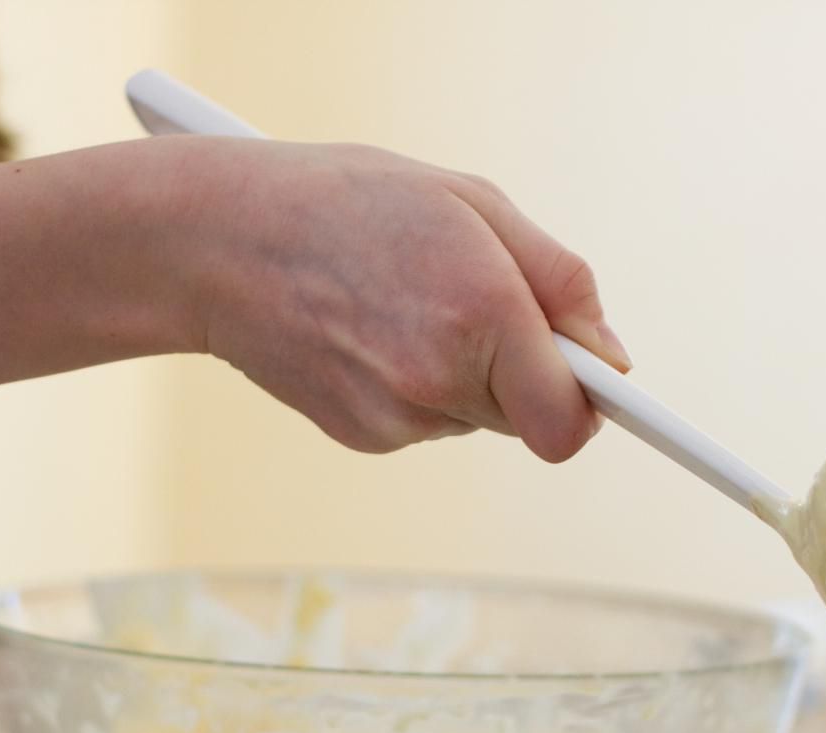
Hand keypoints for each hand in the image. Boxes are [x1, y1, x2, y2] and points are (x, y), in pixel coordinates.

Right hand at [167, 137, 627, 460]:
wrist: (217, 242)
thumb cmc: (348, 203)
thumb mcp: (472, 203)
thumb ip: (558, 280)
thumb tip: (608, 357)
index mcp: (482, 310)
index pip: (570, 418)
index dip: (591, 405)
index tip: (606, 394)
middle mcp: (440, 378)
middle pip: (531, 415)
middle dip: (524, 369)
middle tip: (473, 299)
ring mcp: (396, 418)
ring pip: (477, 415)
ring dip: (465, 370)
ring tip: (403, 300)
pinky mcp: (363, 436)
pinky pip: (426, 420)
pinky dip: (416, 382)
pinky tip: (370, 330)